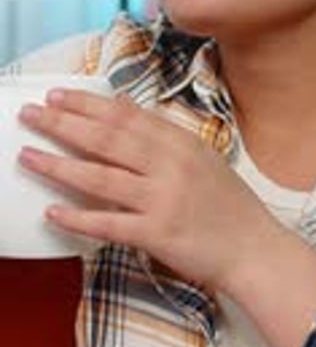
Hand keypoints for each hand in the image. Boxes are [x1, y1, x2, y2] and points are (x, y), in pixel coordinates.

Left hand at [17, 88, 281, 293]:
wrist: (255, 249)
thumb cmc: (229, 205)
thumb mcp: (201, 157)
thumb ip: (161, 132)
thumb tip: (123, 105)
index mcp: (181, 143)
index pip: (125, 117)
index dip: (87, 105)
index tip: (57, 97)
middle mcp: (171, 166)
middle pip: (107, 140)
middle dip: (63, 124)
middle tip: (31, 115)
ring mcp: (164, 200)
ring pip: (101, 178)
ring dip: (59, 166)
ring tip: (28, 156)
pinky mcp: (158, 234)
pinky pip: (110, 224)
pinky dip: (79, 218)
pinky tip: (53, 211)